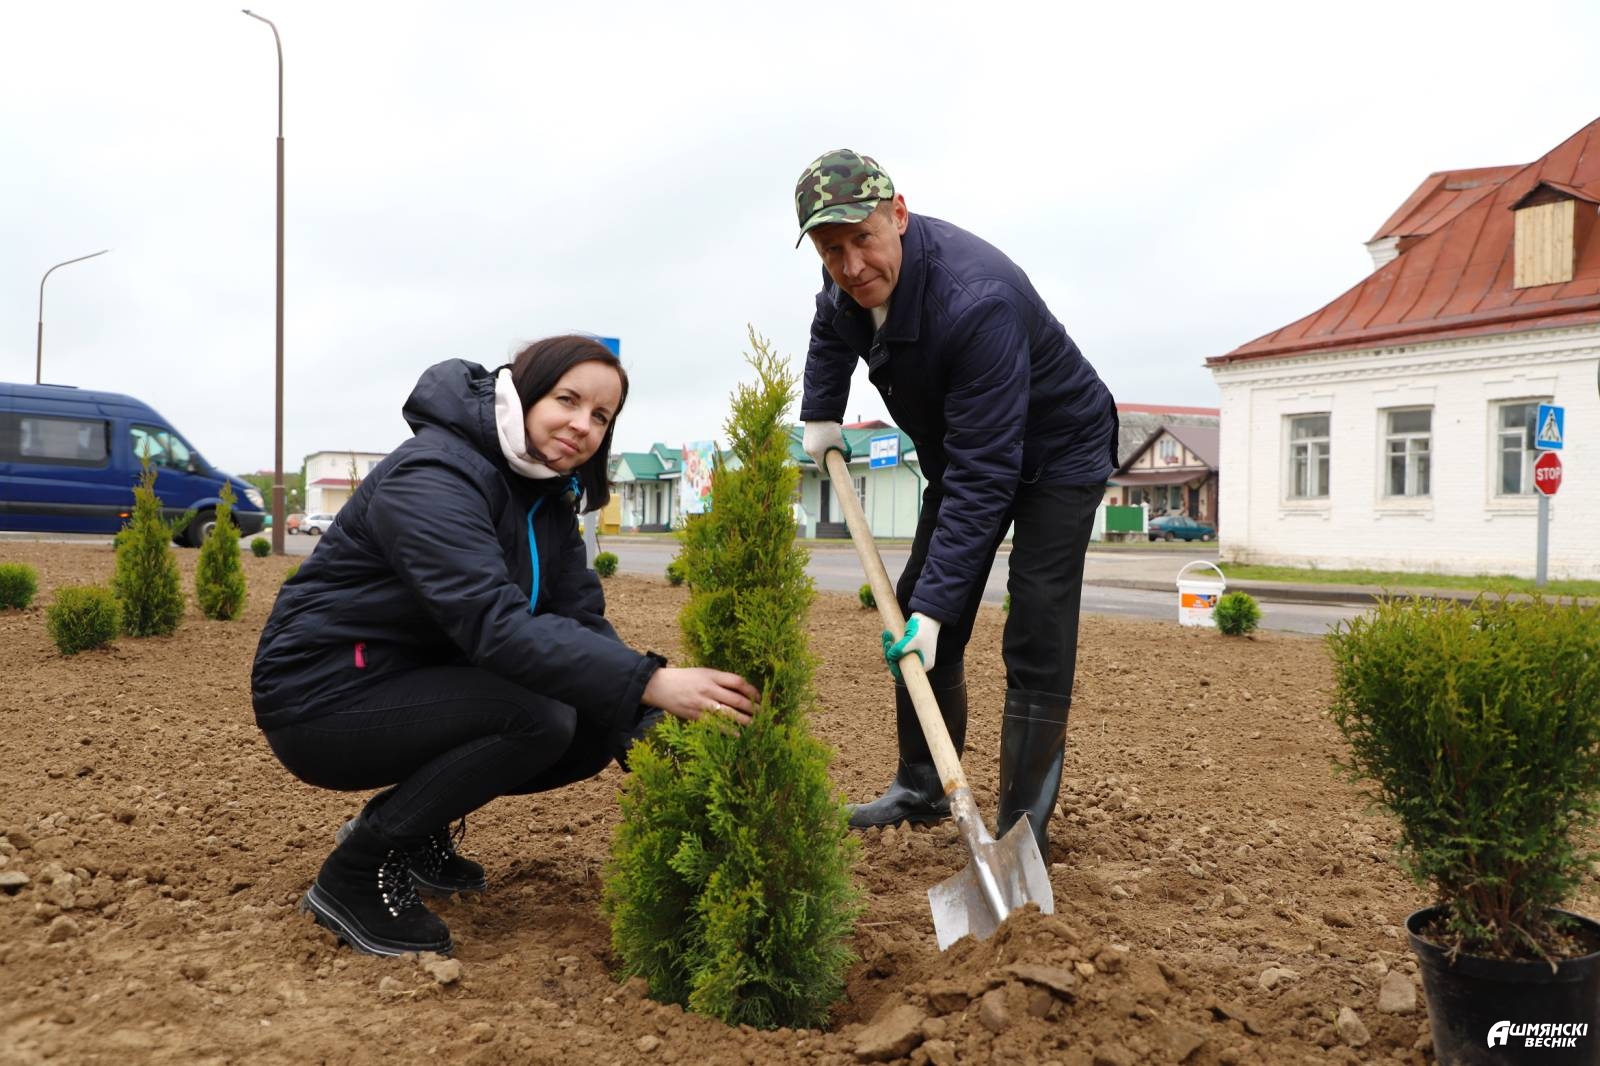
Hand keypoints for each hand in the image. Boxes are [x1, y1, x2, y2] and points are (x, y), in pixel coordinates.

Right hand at [642, 667, 759, 725]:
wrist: (660, 686)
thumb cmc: (685, 679)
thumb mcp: (704, 673)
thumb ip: (721, 680)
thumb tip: (743, 690)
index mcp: (712, 676)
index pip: (738, 682)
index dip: (752, 690)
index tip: (759, 697)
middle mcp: (708, 689)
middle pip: (737, 699)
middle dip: (753, 708)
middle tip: (763, 714)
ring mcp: (702, 704)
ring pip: (729, 713)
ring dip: (745, 720)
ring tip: (756, 725)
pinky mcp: (696, 716)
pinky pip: (716, 725)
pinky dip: (729, 730)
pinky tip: (739, 735)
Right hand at [802, 421, 849, 477]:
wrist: (820, 413)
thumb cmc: (830, 429)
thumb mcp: (840, 442)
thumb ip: (845, 453)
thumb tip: (848, 460)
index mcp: (816, 454)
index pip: (822, 468)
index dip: (829, 468)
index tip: (835, 466)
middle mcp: (808, 451)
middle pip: (819, 460)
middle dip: (827, 458)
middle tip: (835, 453)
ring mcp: (805, 445)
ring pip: (816, 454)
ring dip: (822, 452)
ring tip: (830, 443)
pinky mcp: (805, 439)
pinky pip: (813, 447)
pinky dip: (819, 446)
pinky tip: (825, 439)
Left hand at [881, 612, 940, 681]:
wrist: (927, 614)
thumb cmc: (923, 628)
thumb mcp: (912, 640)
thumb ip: (901, 649)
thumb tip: (890, 657)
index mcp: (924, 664)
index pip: (907, 674)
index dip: (896, 669)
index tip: (890, 660)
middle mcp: (919, 661)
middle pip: (899, 664)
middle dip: (890, 655)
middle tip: (887, 643)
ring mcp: (913, 653)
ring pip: (896, 655)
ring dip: (889, 646)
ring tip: (887, 634)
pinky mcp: (908, 646)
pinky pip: (896, 648)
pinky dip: (891, 641)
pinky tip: (887, 633)